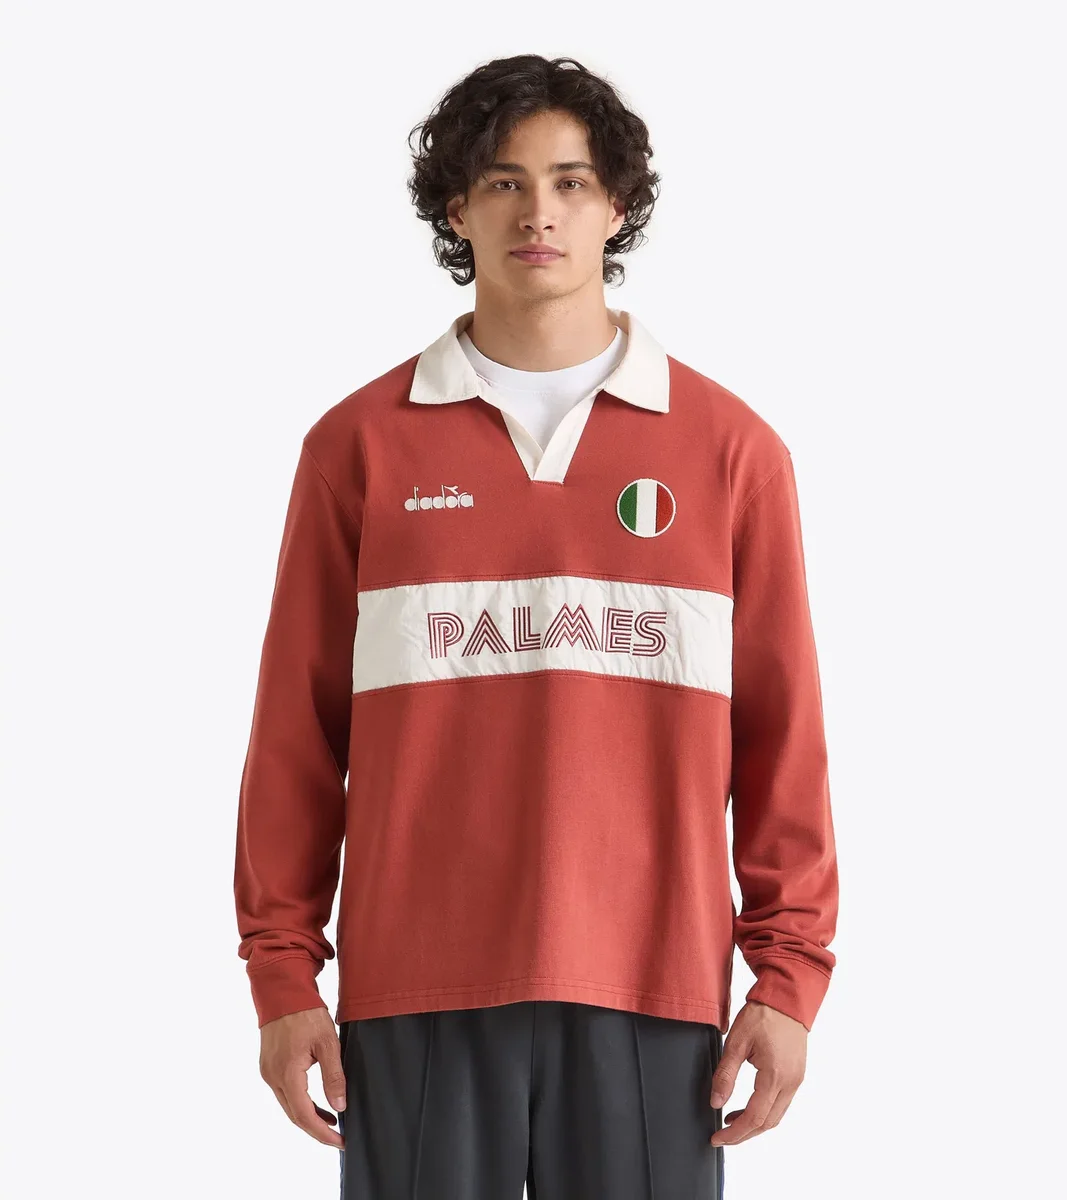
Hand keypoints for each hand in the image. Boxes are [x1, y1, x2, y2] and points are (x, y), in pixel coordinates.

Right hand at [259, 1007, 346, 1147]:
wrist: (282, 991)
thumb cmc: (306, 1013)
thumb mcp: (328, 1042)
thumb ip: (334, 1076)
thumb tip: (340, 1106)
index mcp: (287, 1074)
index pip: (304, 1115)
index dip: (322, 1132)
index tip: (340, 1141)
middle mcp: (273, 1077)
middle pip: (294, 1116)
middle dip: (317, 1130)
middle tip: (339, 1138)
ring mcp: (268, 1072)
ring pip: (289, 1106)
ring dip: (310, 1116)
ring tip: (333, 1122)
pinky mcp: (269, 1066)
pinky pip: (286, 1093)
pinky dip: (302, 1102)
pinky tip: (318, 1104)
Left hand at [709, 1000, 806, 1145]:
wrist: (786, 998)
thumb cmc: (762, 1015)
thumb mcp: (736, 1041)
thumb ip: (726, 1074)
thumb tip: (715, 1102)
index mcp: (774, 1076)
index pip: (754, 1117)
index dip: (734, 1133)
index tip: (716, 1138)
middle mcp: (790, 1083)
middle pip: (767, 1123)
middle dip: (743, 1134)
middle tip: (721, 1137)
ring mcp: (796, 1080)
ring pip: (776, 1116)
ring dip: (754, 1125)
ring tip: (730, 1124)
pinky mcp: (796, 1075)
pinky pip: (781, 1104)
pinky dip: (764, 1112)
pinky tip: (747, 1107)